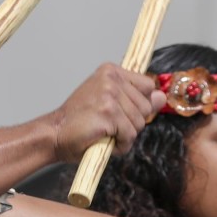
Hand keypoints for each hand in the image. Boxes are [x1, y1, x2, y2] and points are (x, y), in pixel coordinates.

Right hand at [49, 63, 163, 160]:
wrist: (54, 134)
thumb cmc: (78, 122)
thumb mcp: (110, 104)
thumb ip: (136, 99)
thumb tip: (161, 97)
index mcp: (111, 71)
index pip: (148, 85)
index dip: (138, 104)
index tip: (119, 111)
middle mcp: (111, 79)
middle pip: (146, 106)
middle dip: (132, 123)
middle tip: (109, 126)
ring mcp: (109, 95)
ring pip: (139, 123)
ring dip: (125, 136)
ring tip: (105, 134)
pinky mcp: (108, 113)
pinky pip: (129, 135)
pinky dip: (120, 145)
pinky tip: (104, 141)